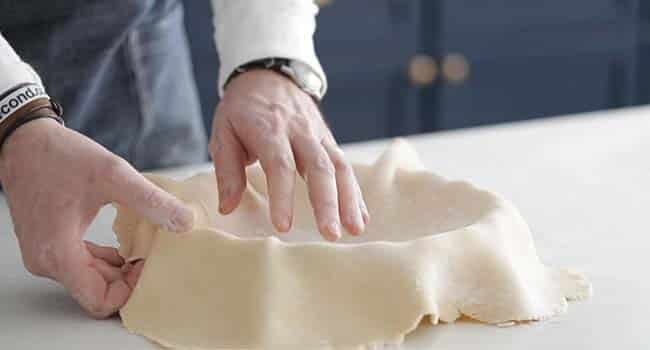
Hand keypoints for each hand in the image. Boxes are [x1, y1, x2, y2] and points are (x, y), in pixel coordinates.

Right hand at [0, 119, 193, 317]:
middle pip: (97, 292)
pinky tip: (125, 243)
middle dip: (130, 278)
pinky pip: (82, 265)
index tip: (149, 262)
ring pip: (91, 280)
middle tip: (154, 253)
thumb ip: (151, 201)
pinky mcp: (49, 246)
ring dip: (120, 269)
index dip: (131, 289)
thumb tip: (185, 221)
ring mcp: (46, 255)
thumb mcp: (113, 175)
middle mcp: (47, 262)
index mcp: (58, 254)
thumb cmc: (59, 156)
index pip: (100, 301)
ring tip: (144, 246)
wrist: (24, 142)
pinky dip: (106, 259)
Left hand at [210, 69, 368, 240]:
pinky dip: (354, 192)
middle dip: (327, 203)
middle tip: (330, 234)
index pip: (280, 165)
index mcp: (269, 129)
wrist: (268, 74)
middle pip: (319, 168)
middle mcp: (299, 131)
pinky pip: (346, 166)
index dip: (283, 196)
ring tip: (355, 230)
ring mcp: (318, 135)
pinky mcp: (329, 140)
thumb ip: (227, 170)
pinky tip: (360, 217)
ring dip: (349, 200)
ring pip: (340, 166)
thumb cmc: (242, 109)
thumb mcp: (223, 132)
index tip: (282, 226)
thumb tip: (227, 208)